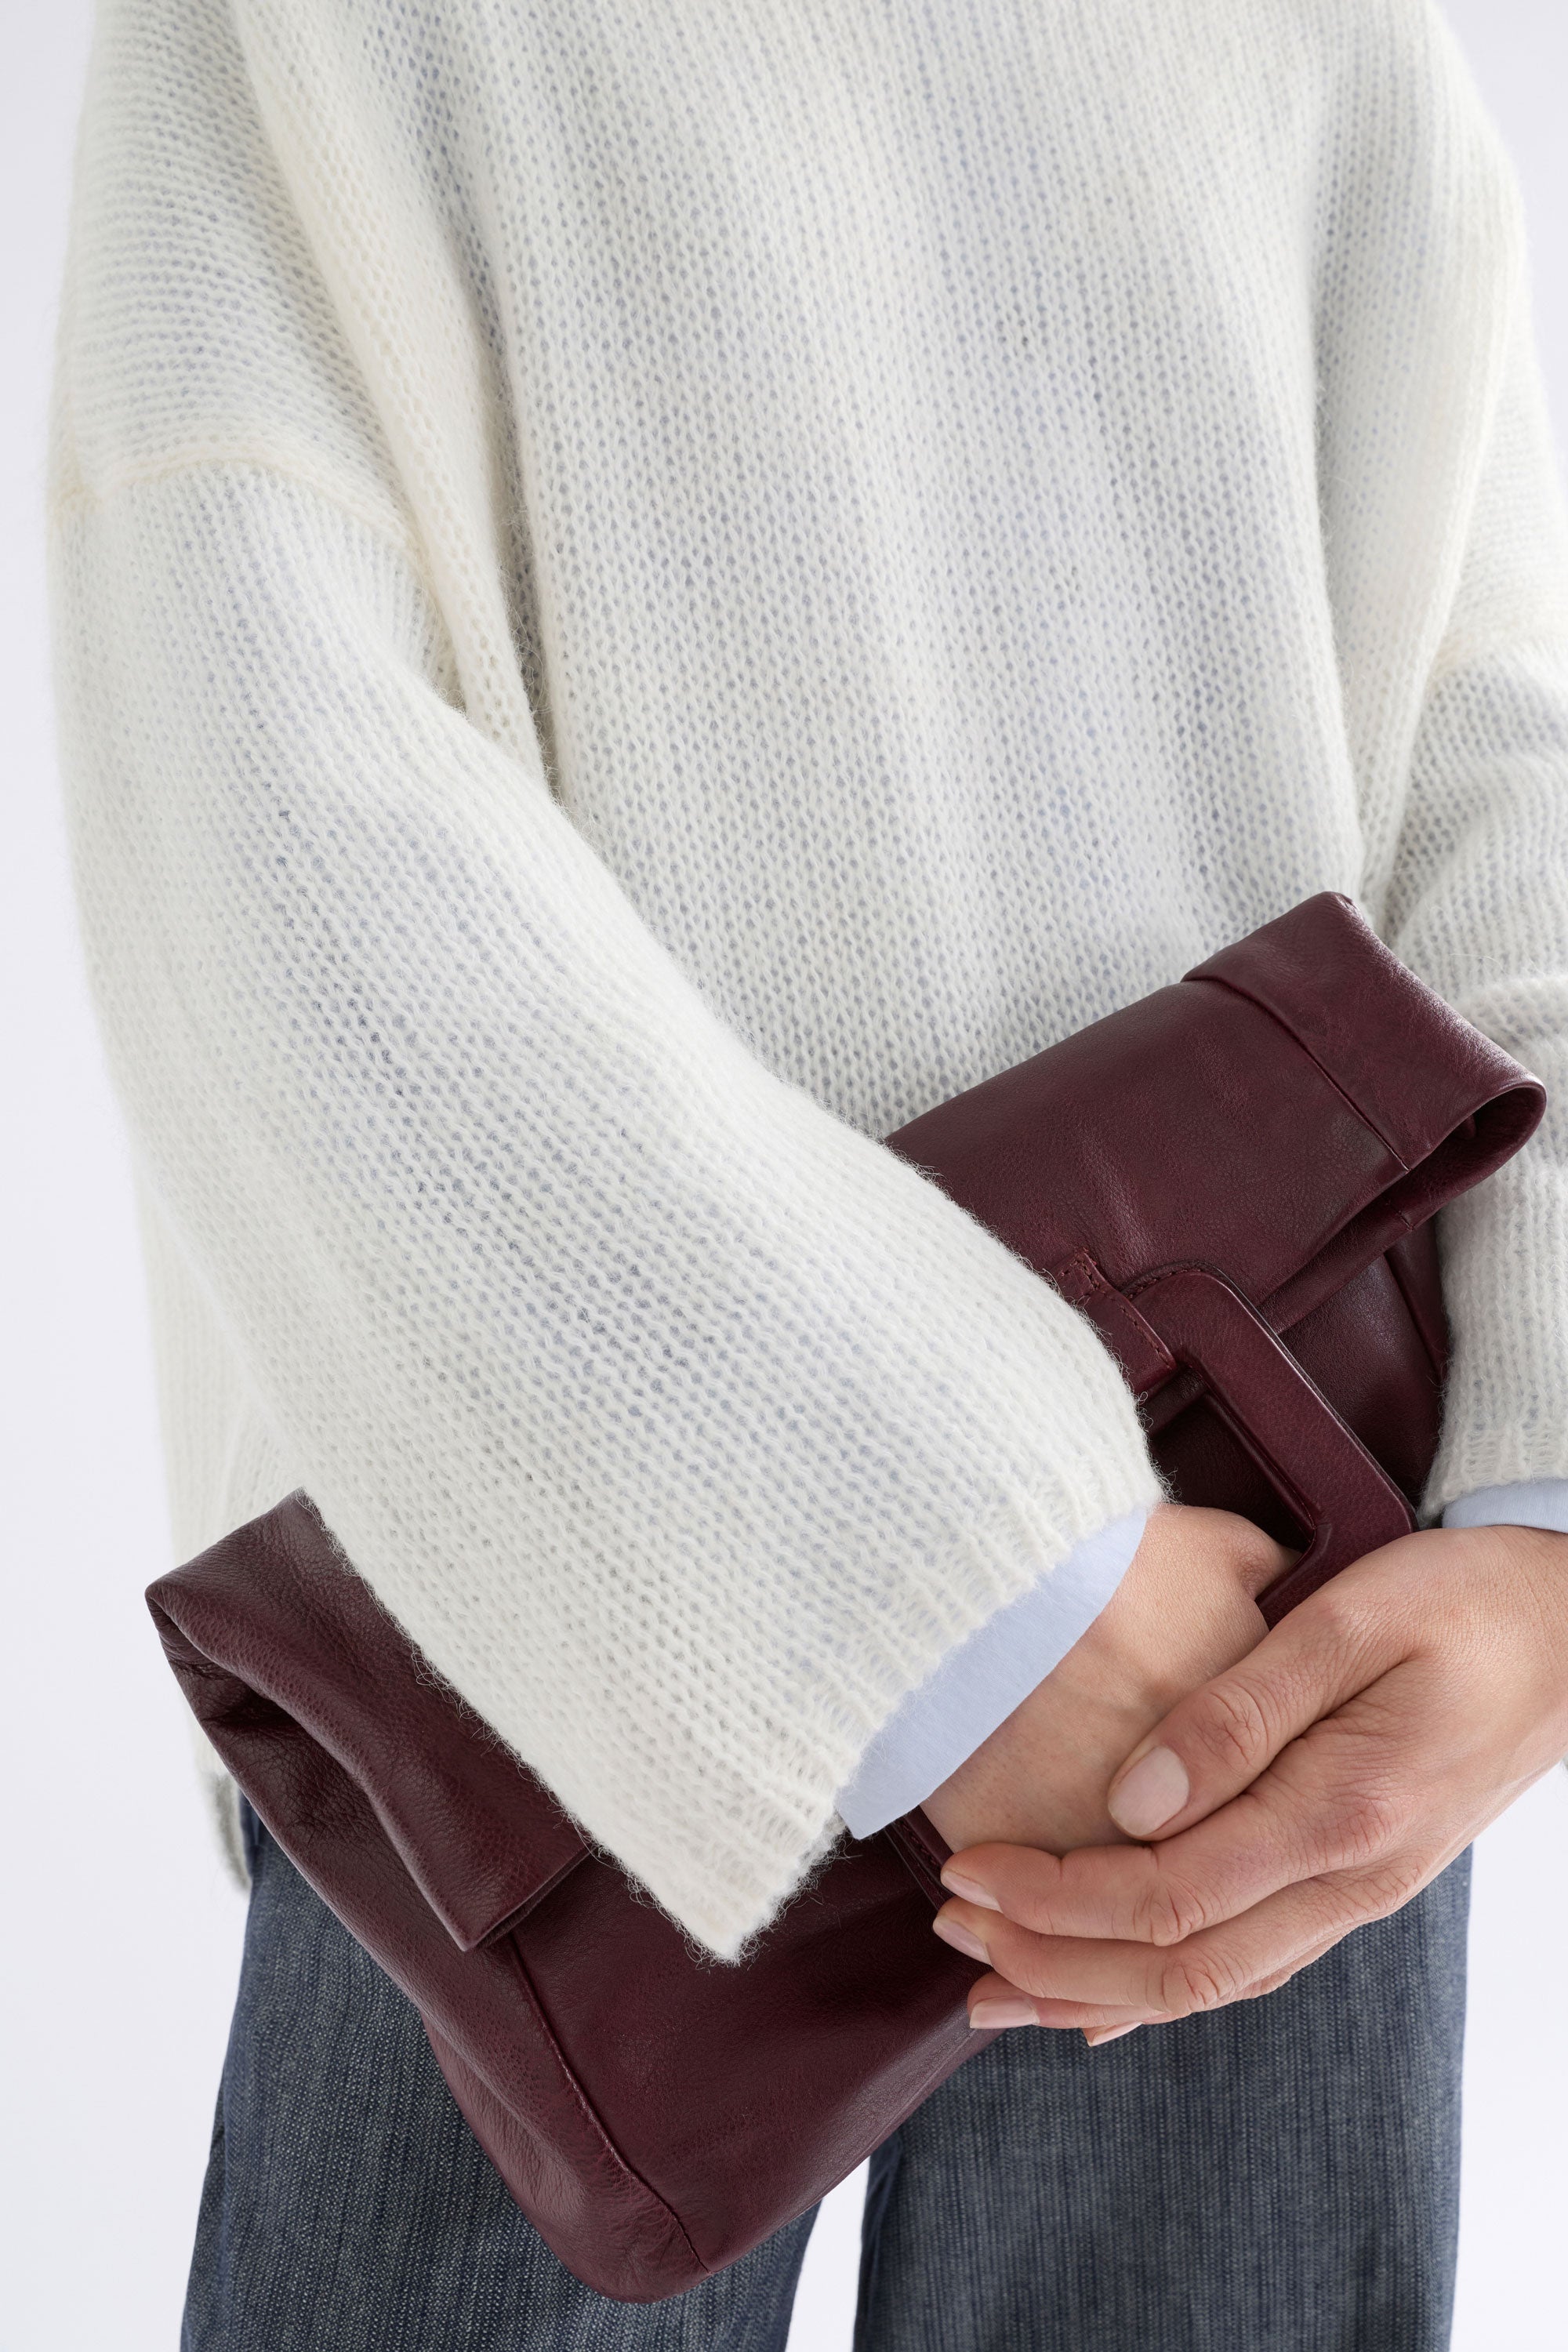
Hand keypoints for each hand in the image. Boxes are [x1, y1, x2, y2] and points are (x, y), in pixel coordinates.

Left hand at [934, 1523, 1567, 2041]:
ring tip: (991, 1978)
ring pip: (1209, 1983)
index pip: (1164, 1894)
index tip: (963, 1868)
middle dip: (1048, 1958)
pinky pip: (1248, 1964)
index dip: (1052, 1896)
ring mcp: (1359, 1894)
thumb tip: (1129, 1797)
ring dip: (1092, 1986)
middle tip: (949, 1927)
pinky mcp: (1358, 1881)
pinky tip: (1104, 2004)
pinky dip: (1164, 1992)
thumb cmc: (1465, 1605)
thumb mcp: (1352, 1622)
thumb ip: (1239, 1710)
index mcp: (1340, 1814)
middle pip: (1174, 1966)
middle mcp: (1349, 1880)